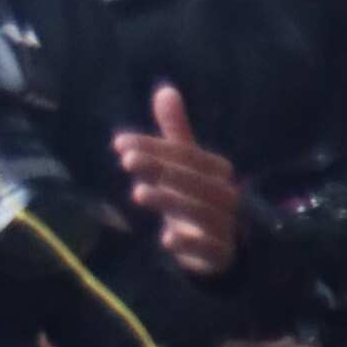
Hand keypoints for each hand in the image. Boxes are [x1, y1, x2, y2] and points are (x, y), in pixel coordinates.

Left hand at [110, 84, 240, 277]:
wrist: (219, 247)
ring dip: (172, 201)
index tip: (120, 144)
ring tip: (137, 194)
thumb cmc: (194, 199)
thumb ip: (175, 133)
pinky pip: (211, 249)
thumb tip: (166, 90)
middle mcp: (226, 197)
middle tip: (127, 162)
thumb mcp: (185, 166)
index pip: (189, 155)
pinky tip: (165, 240)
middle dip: (164, 170)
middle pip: (199, 182)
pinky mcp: (220, 256)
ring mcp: (225, 227)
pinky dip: (190, 244)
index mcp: (218, 172)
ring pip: (203, 212)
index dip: (156, 147)